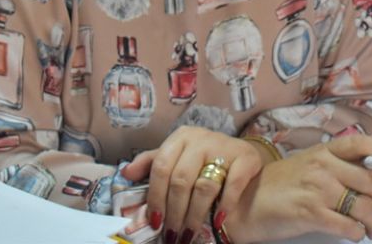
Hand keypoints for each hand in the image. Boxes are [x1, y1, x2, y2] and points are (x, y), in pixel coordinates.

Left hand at [121, 127, 263, 243]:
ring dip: (194, 216)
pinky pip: (233, 184)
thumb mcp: (176, 155)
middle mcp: (201, 139)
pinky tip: (217, 221)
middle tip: (171, 235)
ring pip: (204, 186)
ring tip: (188, 235)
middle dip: (174, 212)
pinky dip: (224, 205)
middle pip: (180, 179)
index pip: (161, 167)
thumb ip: (151, 162)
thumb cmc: (202, 158)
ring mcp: (224, 147)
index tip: (154, 221)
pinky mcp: (246, 157)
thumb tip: (125, 172)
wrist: (241, 153)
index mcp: (180, 138)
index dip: (155, 196)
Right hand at [220, 134, 371, 242]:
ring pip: (365, 206)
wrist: (242, 202)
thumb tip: (367, 181)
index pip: (361, 144)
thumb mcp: (307, 165)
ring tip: (370, 229)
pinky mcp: (310, 212)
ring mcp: (317, 188)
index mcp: (323, 151)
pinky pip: (348, 226)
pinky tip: (352, 234)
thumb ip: (335, 168)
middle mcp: (323, 166)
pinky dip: (356, 233)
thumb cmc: (275, 186)